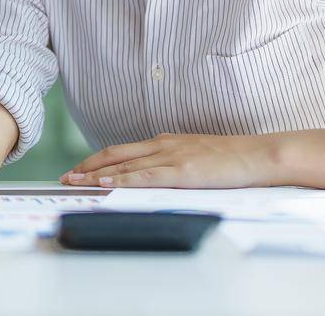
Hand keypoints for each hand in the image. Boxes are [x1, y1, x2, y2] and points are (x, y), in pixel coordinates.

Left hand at [61, 132, 278, 188]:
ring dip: (96, 174)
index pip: (122, 150)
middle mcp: (163, 145)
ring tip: (75, 181)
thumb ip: (173, 163)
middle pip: (115, 154)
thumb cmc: (232, 160)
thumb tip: (154, 177)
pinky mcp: (183, 171)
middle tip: (65, 177)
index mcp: (166, 142)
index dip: (96, 159)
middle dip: (86, 166)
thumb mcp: (196, 156)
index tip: (77, 169)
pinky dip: (122, 179)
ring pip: (125, 164)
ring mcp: (172, 156)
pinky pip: (146, 176)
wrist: (259, 155)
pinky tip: (106, 183)